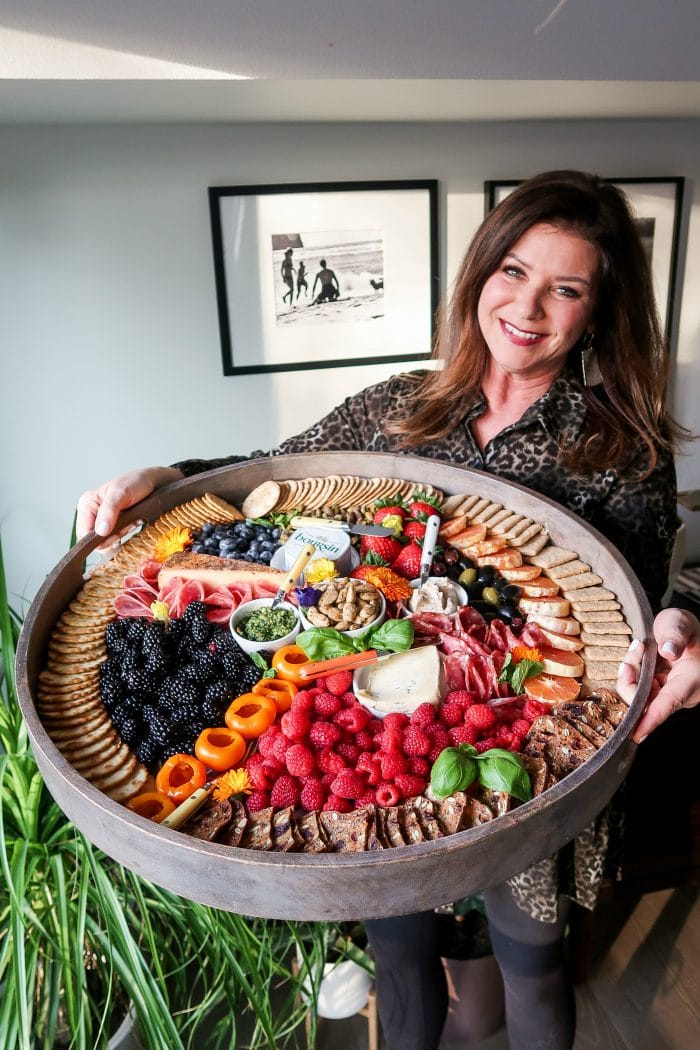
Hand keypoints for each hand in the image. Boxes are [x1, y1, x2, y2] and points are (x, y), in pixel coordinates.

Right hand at [75, 467, 184, 544]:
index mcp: (87, 504)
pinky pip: (113, 539)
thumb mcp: (121, 493)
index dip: (98, 540)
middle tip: (127, 526)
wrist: (153, 483)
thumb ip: (109, 511)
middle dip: (111, 538)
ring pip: (104, 541)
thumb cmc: (136, 482)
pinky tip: (131, 526)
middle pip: (93, 540)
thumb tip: (100, 531)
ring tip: (130, 523)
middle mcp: (91, 513)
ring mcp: (102, 520)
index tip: (117, 535)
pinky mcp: (112, 525)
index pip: (83, 533)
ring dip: (119, 536)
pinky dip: (123, 535)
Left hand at [616, 608, 699, 741]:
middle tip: (636, 649)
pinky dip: (634, 674)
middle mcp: (681, 693)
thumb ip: (675, 635)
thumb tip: (669, 651)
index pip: (668, 703)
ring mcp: (669, 694)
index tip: (637, 734)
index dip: (651, 719)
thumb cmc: (686, 630)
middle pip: (646, 701)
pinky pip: (640, 690)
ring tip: (640, 648)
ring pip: (640, 695)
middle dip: (631, 678)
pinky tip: (640, 656)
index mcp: (690, 680)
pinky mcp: (661, 692)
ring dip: (632, 673)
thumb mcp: (680, 623)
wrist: (688, 633)